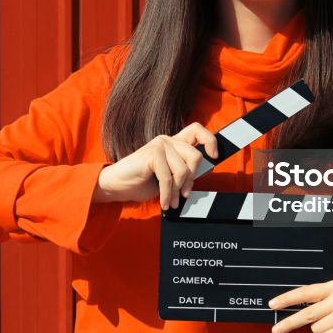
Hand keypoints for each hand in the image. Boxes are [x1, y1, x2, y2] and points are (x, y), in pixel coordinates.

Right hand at [94, 123, 218, 209]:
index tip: (214, 156)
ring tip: (171, 202)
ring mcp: (159, 144)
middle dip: (191, 179)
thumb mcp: (169, 176)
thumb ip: (184, 171)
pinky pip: (168, 178)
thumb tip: (207, 171)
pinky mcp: (152, 154)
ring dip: (177, 192)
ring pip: (183, 170)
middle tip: (183, 194)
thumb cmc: (142, 182)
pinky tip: (164, 203)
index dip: (210, 141)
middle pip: (195, 156)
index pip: (198, 130)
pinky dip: (167, 194)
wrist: (117, 186)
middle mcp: (167, 140)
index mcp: (174, 142)